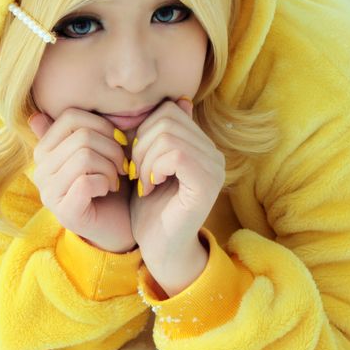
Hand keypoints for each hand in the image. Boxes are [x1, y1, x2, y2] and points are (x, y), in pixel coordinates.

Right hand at [29, 108, 135, 252]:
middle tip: (122, 165)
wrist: (119, 224)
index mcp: (45, 150)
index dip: (102, 124)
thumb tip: (37, 114)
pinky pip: (87, 181)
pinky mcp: (64, 212)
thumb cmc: (110, 182)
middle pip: (82, 136)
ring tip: (115, 178)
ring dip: (111, 167)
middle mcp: (40, 170)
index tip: (118, 141)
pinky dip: (106, 182)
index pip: (70, 117)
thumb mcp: (98, 150)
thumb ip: (80, 129)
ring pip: (85, 157)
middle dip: (112, 148)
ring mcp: (48, 192)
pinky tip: (109, 190)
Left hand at [129, 98, 223, 294]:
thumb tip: (177, 100)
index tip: (135, 158)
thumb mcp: (148, 163)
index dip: (144, 128)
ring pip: (169, 136)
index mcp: (201, 145)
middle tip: (137, 173)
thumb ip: (159, 135)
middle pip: (168, 118)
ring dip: (145, 159)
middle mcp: (213, 154)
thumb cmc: (151, 208)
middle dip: (141, 143)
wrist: (160, 249)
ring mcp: (214, 168)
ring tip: (144, 182)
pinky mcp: (206, 184)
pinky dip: (154, 168)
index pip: (170, 110)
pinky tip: (150, 187)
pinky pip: (176, 155)